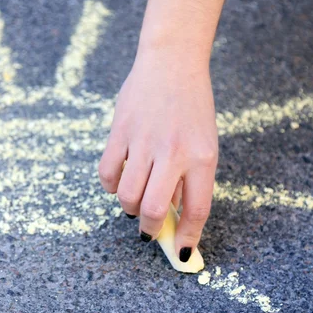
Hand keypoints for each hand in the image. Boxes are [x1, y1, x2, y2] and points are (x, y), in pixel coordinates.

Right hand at [98, 47, 217, 261]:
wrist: (172, 61)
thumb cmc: (192, 105)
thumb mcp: (204, 141)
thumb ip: (189, 177)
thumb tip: (171, 213)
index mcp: (202, 156)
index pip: (196, 210)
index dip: (187, 237)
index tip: (179, 250)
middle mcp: (173, 152)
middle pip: (153, 208)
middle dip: (149, 229)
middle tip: (147, 229)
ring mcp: (143, 141)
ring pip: (127, 195)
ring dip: (128, 208)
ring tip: (133, 203)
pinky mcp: (119, 131)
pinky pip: (108, 173)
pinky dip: (110, 186)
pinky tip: (118, 181)